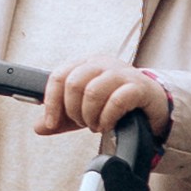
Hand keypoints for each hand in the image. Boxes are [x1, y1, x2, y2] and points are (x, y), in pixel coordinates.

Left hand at [38, 62, 174, 144]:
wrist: (152, 105)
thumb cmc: (116, 103)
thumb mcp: (84, 111)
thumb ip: (62, 118)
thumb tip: (38, 127)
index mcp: (86, 64)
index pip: (58, 76)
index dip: (51, 102)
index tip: (51, 122)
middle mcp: (102, 63)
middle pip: (73, 84)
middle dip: (74, 111)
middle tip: (84, 123)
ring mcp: (122, 72)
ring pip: (92, 92)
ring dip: (90, 116)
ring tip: (96, 125)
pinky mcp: (138, 86)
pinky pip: (116, 101)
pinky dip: (107, 118)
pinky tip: (108, 125)